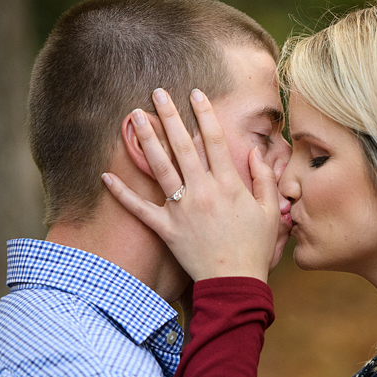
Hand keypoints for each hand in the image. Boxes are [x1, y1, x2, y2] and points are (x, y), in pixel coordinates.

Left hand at [102, 88, 279, 282]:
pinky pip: (139, 208)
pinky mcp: (166, 228)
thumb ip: (264, 179)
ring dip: (146, 139)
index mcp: (229, 185)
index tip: (195, 93)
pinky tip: (106, 175)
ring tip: (134, 117)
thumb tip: (256, 153)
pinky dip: (122, 192)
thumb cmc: (255, 247)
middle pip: (182, 146)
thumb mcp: (271, 211)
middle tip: (157, 93)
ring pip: (160, 167)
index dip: (205, 114)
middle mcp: (202, 191)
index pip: (215, 140)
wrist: (234, 283)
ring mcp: (181, 209)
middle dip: (170, 115)